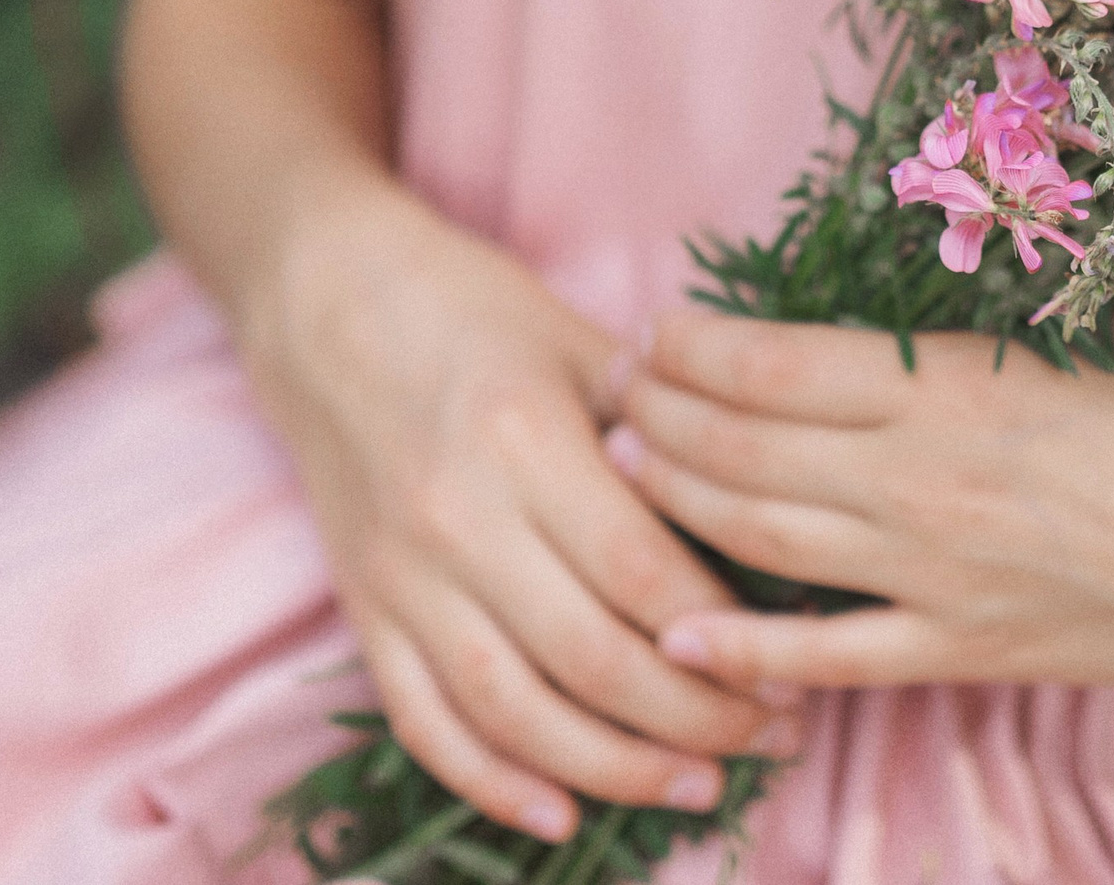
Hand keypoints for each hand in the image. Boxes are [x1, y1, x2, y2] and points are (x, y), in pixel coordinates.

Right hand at [242, 180, 795, 843]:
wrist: (326, 299)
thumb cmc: (469, 306)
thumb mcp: (573, 337)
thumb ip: (657, 419)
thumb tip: (751, 502)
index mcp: (524, 439)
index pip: (641, 574)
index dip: (722, 636)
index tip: (787, 666)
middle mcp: (458, 520)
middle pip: (590, 658)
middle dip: (692, 719)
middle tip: (768, 741)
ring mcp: (402, 576)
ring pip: (513, 712)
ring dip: (611, 769)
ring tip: (694, 788)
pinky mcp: (364, 611)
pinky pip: (425, 723)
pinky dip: (491, 782)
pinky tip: (560, 813)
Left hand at [613, 307, 1113, 700]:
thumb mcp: (1087, 336)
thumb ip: (976, 335)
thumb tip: (890, 312)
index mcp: (953, 384)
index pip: (772, 363)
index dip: (694, 347)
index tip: (654, 326)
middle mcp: (921, 480)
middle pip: (745, 446)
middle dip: (661, 418)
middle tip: (609, 394)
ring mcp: (935, 577)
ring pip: (764, 539)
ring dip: (681, 505)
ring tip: (622, 476)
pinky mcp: (965, 653)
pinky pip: (828, 657)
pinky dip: (747, 650)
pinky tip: (684, 639)